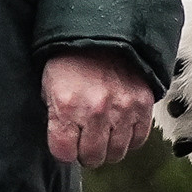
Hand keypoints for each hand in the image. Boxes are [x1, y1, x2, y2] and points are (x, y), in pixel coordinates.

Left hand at [43, 48, 154, 166]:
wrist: (102, 34)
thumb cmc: (69, 58)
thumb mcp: (48, 83)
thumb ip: (54, 113)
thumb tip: (61, 138)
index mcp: (66, 106)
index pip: (64, 152)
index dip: (62, 151)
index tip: (64, 146)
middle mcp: (95, 112)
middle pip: (92, 157)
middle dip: (85, 154)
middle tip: (83, 144)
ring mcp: (122, 111)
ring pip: (116, 153)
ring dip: (107, 149)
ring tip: (101, 137)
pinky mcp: (143, 107)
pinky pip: (138, 140)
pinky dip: (128, 139)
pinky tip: (119, 129)